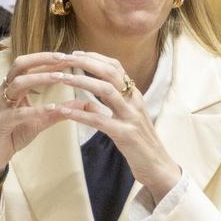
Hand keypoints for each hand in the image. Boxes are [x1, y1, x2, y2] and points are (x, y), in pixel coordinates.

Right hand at [0, 52, 77, 182]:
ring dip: (41, 78)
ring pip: (18, 83)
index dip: (47, 58)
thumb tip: (81, 103)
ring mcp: (1, 106)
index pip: (28, 64)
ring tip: (61, 77)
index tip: (68, 56)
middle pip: (20, 65)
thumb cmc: (13, 134)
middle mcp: (5, 91)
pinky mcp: (1, 122)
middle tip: (64, 58)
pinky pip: (19, 113)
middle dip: (42, 59)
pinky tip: (52, 108)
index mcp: (13, 88)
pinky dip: (36, 109)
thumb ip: (57, 111)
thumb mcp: (39, 120)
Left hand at [55, 51, 181, 200]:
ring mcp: (131, 117)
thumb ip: (109, 107)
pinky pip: (99, 120)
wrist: (159, 167)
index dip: (95, 57)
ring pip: (106, 90)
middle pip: (110, 73)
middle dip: (86, 63)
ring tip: (61, 78)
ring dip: (81, 81)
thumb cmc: (140, 143)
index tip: (76, 53)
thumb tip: (86, 100)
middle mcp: (134, 102)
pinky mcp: (125, 134)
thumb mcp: (126, 120)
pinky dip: (80, 114)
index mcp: (135, 96)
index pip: (116, 67)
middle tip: (64, 58)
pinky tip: (64, 111)